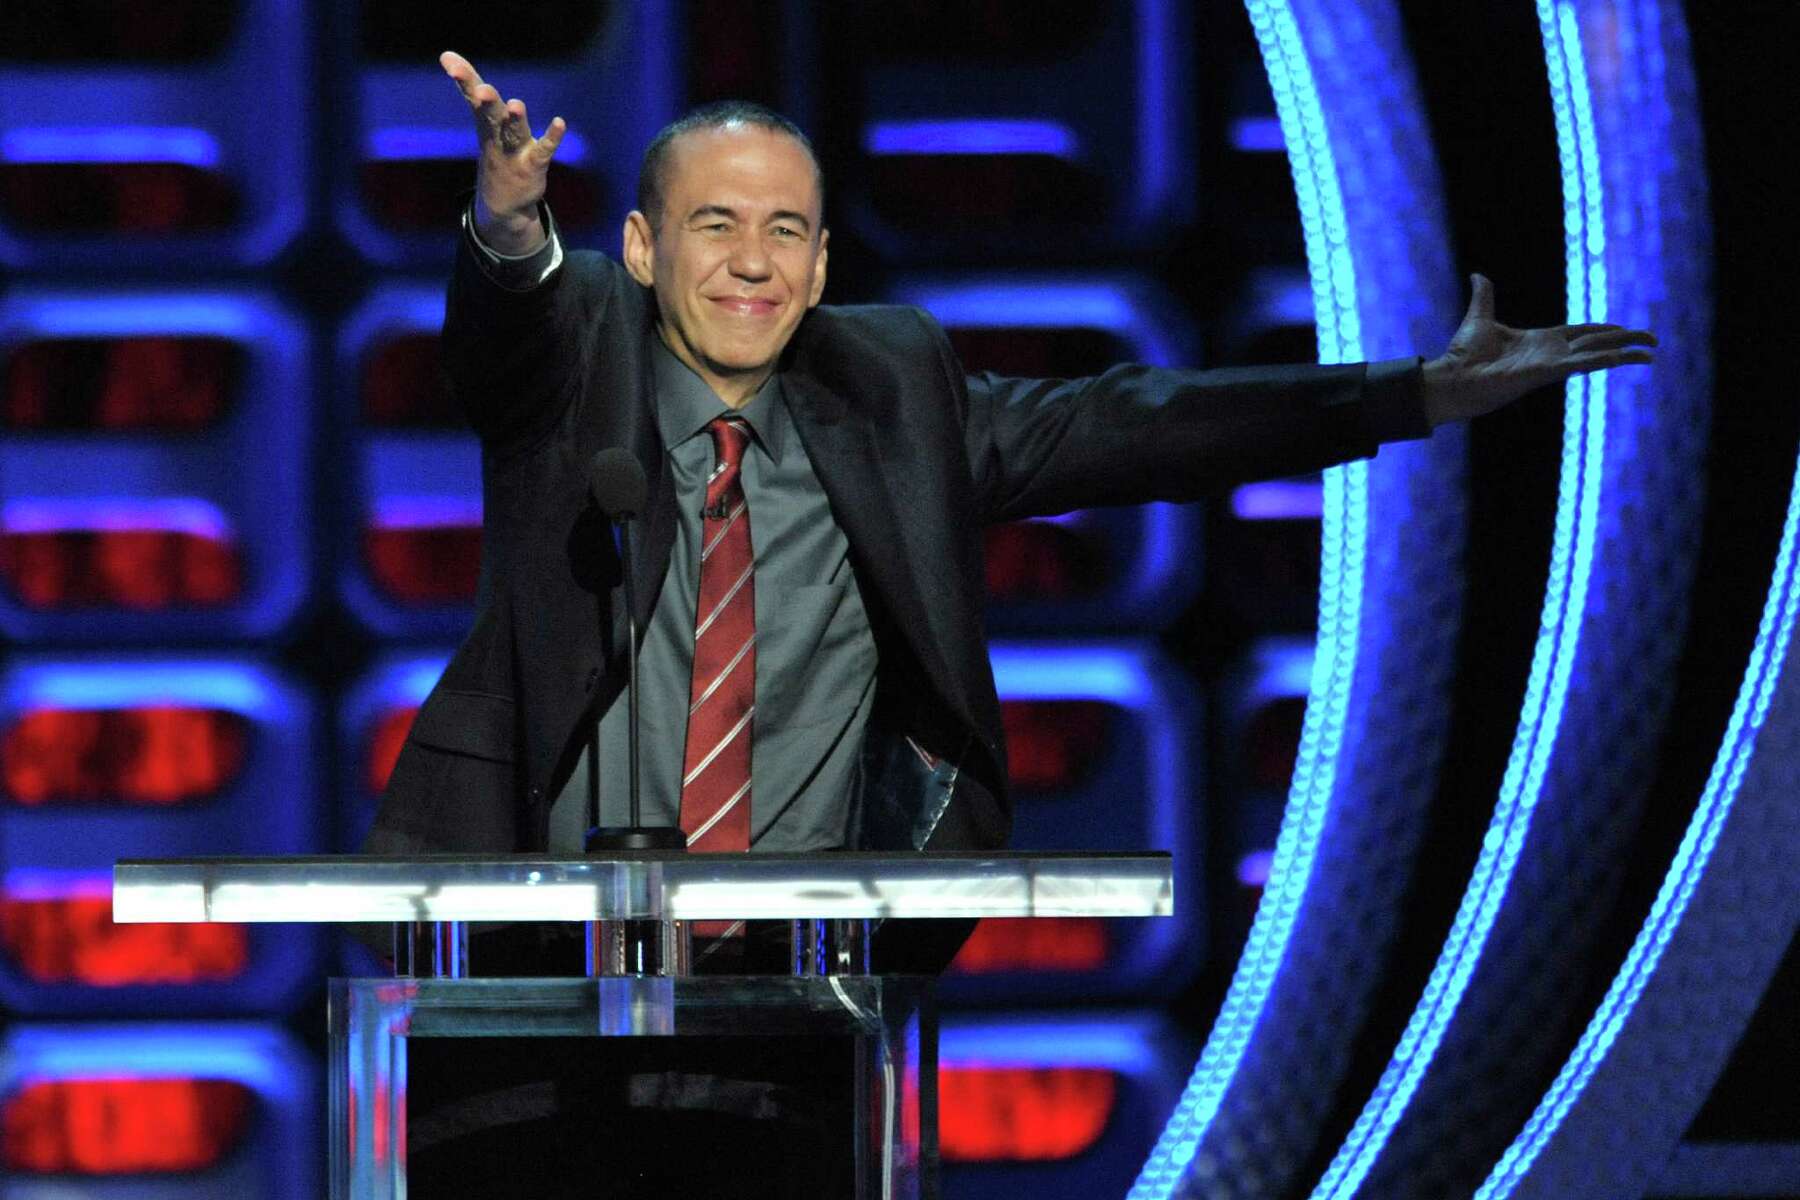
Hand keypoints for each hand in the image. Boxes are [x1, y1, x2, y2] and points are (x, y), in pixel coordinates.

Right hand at [440, 50, 566, 254]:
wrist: (503, 203)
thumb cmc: (495, 152)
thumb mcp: (482, 120)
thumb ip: (470, 87)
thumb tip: (445, 53)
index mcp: (485, 122)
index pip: (472, 97)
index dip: (464, 79)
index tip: (449, 61)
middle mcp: (498, 135)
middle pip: (491, 115)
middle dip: (486, 102)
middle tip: (482, 89)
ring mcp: (515, 151)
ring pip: (515, 132)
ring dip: (515, 120)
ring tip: (515, 104)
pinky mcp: (534, 164)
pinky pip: (545, 149)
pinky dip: (551, 137)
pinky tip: (560, 122)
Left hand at [1421, 274, 1657, 425]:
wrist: (1452, 376)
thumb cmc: (1463, 355)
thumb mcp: (1479, 317)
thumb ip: (1484, 296)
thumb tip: (1477, 275)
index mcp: (1540, 340)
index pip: (1581, 333)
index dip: (1603, 329)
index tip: (1624, 328)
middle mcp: (1550, 353)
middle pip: (1597, 342)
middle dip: (1625, 340)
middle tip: (1653, 341)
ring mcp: (1551, 364)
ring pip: (1597, 354)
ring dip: (1625, 353)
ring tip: (1651, 353)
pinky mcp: (1546, 372)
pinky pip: (1581, 364)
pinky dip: (1604, 360)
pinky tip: (1625, 358)